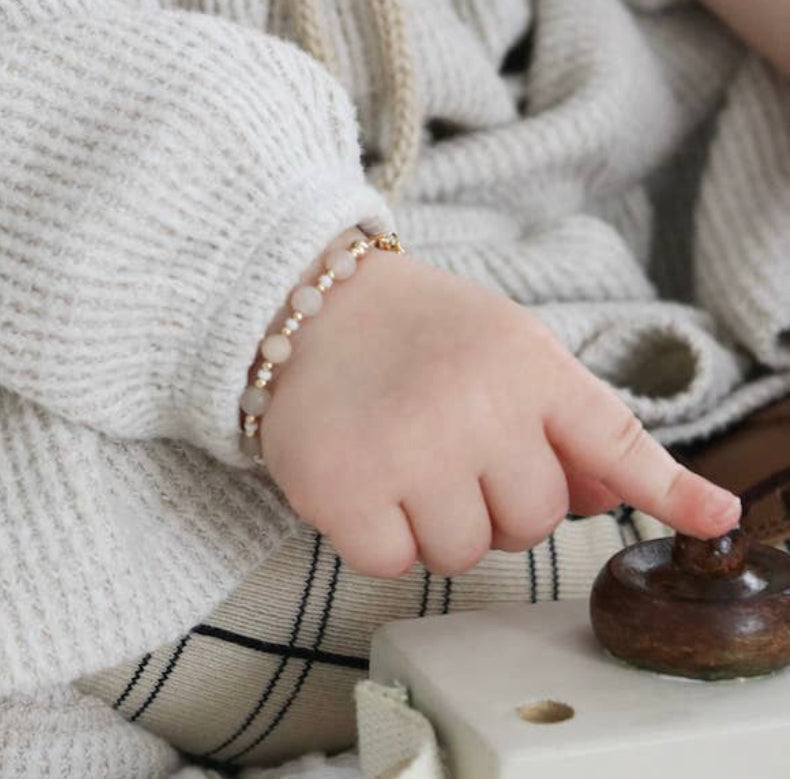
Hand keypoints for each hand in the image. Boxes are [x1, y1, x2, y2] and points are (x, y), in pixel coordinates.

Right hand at [259, 230, 741, 577]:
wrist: (303, 305)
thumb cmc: (412, 332)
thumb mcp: (502, 349)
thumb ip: (562, 421)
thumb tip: (611, 499)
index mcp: (525, 365)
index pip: (612, 438)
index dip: (665, 487)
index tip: (715, 516)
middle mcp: (475, 408)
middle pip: (532, 523)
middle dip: (496, 503)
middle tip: (449, 449)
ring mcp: (408, 453)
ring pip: (463, 552)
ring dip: (437, 523)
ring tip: (402, 460)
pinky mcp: (344, 491)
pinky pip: (395, 563)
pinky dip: (381, 537)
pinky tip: (363, 482)